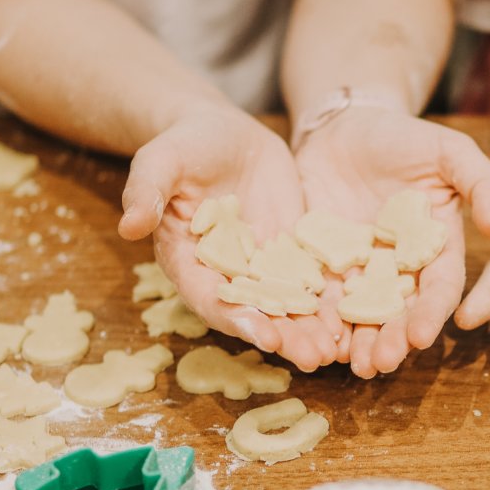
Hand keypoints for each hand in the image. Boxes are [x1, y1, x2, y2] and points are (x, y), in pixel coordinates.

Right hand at [118, 107, 340, 370]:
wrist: (219, 133)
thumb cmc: (181, 147)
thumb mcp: (160, 162)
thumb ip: (146, 193)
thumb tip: (127, 225)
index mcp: (188, 262)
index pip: (210, 298)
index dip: (235, 318)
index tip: (261, 334)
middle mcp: (226, 274)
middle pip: (255, 312)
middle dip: (283, 335)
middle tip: (311, 356)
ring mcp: (262, 265)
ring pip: (288, 304)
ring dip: (311, 328)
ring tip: (339, 348)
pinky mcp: (292, 250)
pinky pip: (313, 278)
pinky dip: (333, 298)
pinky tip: (361, 313)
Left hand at [295, 107, 489, 377]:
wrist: (343, 125)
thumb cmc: (403, 137)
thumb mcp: (450, 150)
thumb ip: (482, 183)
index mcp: (435, 249)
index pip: (438, 289)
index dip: (431, 314)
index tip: (421, 337)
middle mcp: (398, 269)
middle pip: (397, 313)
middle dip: (390, 341)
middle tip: (379, 363)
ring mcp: (358, 270)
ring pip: (358, 315)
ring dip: (355, 342)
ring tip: (349, 365)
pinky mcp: (320, 264)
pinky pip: (318, 297)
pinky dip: (316, 321)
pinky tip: (311, 340)